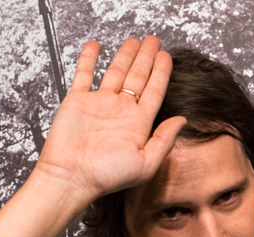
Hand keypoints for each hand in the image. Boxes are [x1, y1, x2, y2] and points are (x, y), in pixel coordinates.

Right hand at [34, 38, 187, 206]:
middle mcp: (121, 112)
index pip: (154, 91)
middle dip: (146, 57)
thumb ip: (164, 140)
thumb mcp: (146, 163)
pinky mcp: (78, 101)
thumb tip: (182, 120)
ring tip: (134, 41)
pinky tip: (96, 46)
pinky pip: (84, 74)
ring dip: (124, 55)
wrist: (71, 178)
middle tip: (154, 41)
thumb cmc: (107, 177)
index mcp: (138, 124)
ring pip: (115, 72)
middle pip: (138, 77)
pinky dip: (89, 59)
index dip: (161, 72)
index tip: (167, 56)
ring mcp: (99, 104)